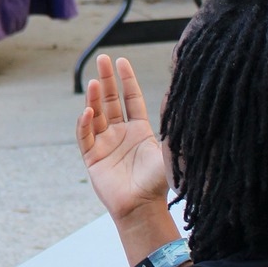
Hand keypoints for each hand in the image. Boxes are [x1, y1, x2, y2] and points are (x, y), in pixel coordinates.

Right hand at [77, 55, 172, 230]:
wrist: (143, 208)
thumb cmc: (158, 183)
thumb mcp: (170, 153)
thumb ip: (175, 131)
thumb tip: (183, 104)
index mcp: (139, 130)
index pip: (131, 98)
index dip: (126, 80)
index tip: (122, 60)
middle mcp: (120, 133)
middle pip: (110, 101)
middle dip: (106, 79)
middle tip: (101, 58)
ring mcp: (105, 144)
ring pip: (96, 115)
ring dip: (94, 98)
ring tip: (95, 82)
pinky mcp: (92, 158)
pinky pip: (85, 136)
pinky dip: (84, 123)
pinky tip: (89, 112)